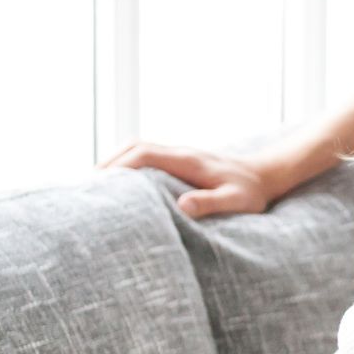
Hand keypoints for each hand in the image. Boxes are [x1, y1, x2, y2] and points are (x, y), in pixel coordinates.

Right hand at [100, 142, 277, 218]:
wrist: (266, 175)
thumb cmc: (252, 192)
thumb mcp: (236, 201)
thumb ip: (211, 203)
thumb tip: (182, 206)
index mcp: (187, 160)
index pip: (143, 154)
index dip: (119, 166)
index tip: (99, 183)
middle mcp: (179, 153)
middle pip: (133, 147)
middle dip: (109, 164)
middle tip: (87, 187)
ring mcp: (178, 155)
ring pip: (137, 150)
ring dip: (116, 163)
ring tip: (96, 186)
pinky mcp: (179, 161)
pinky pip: (146, 157)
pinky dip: (128, 165)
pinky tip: (120, 185)